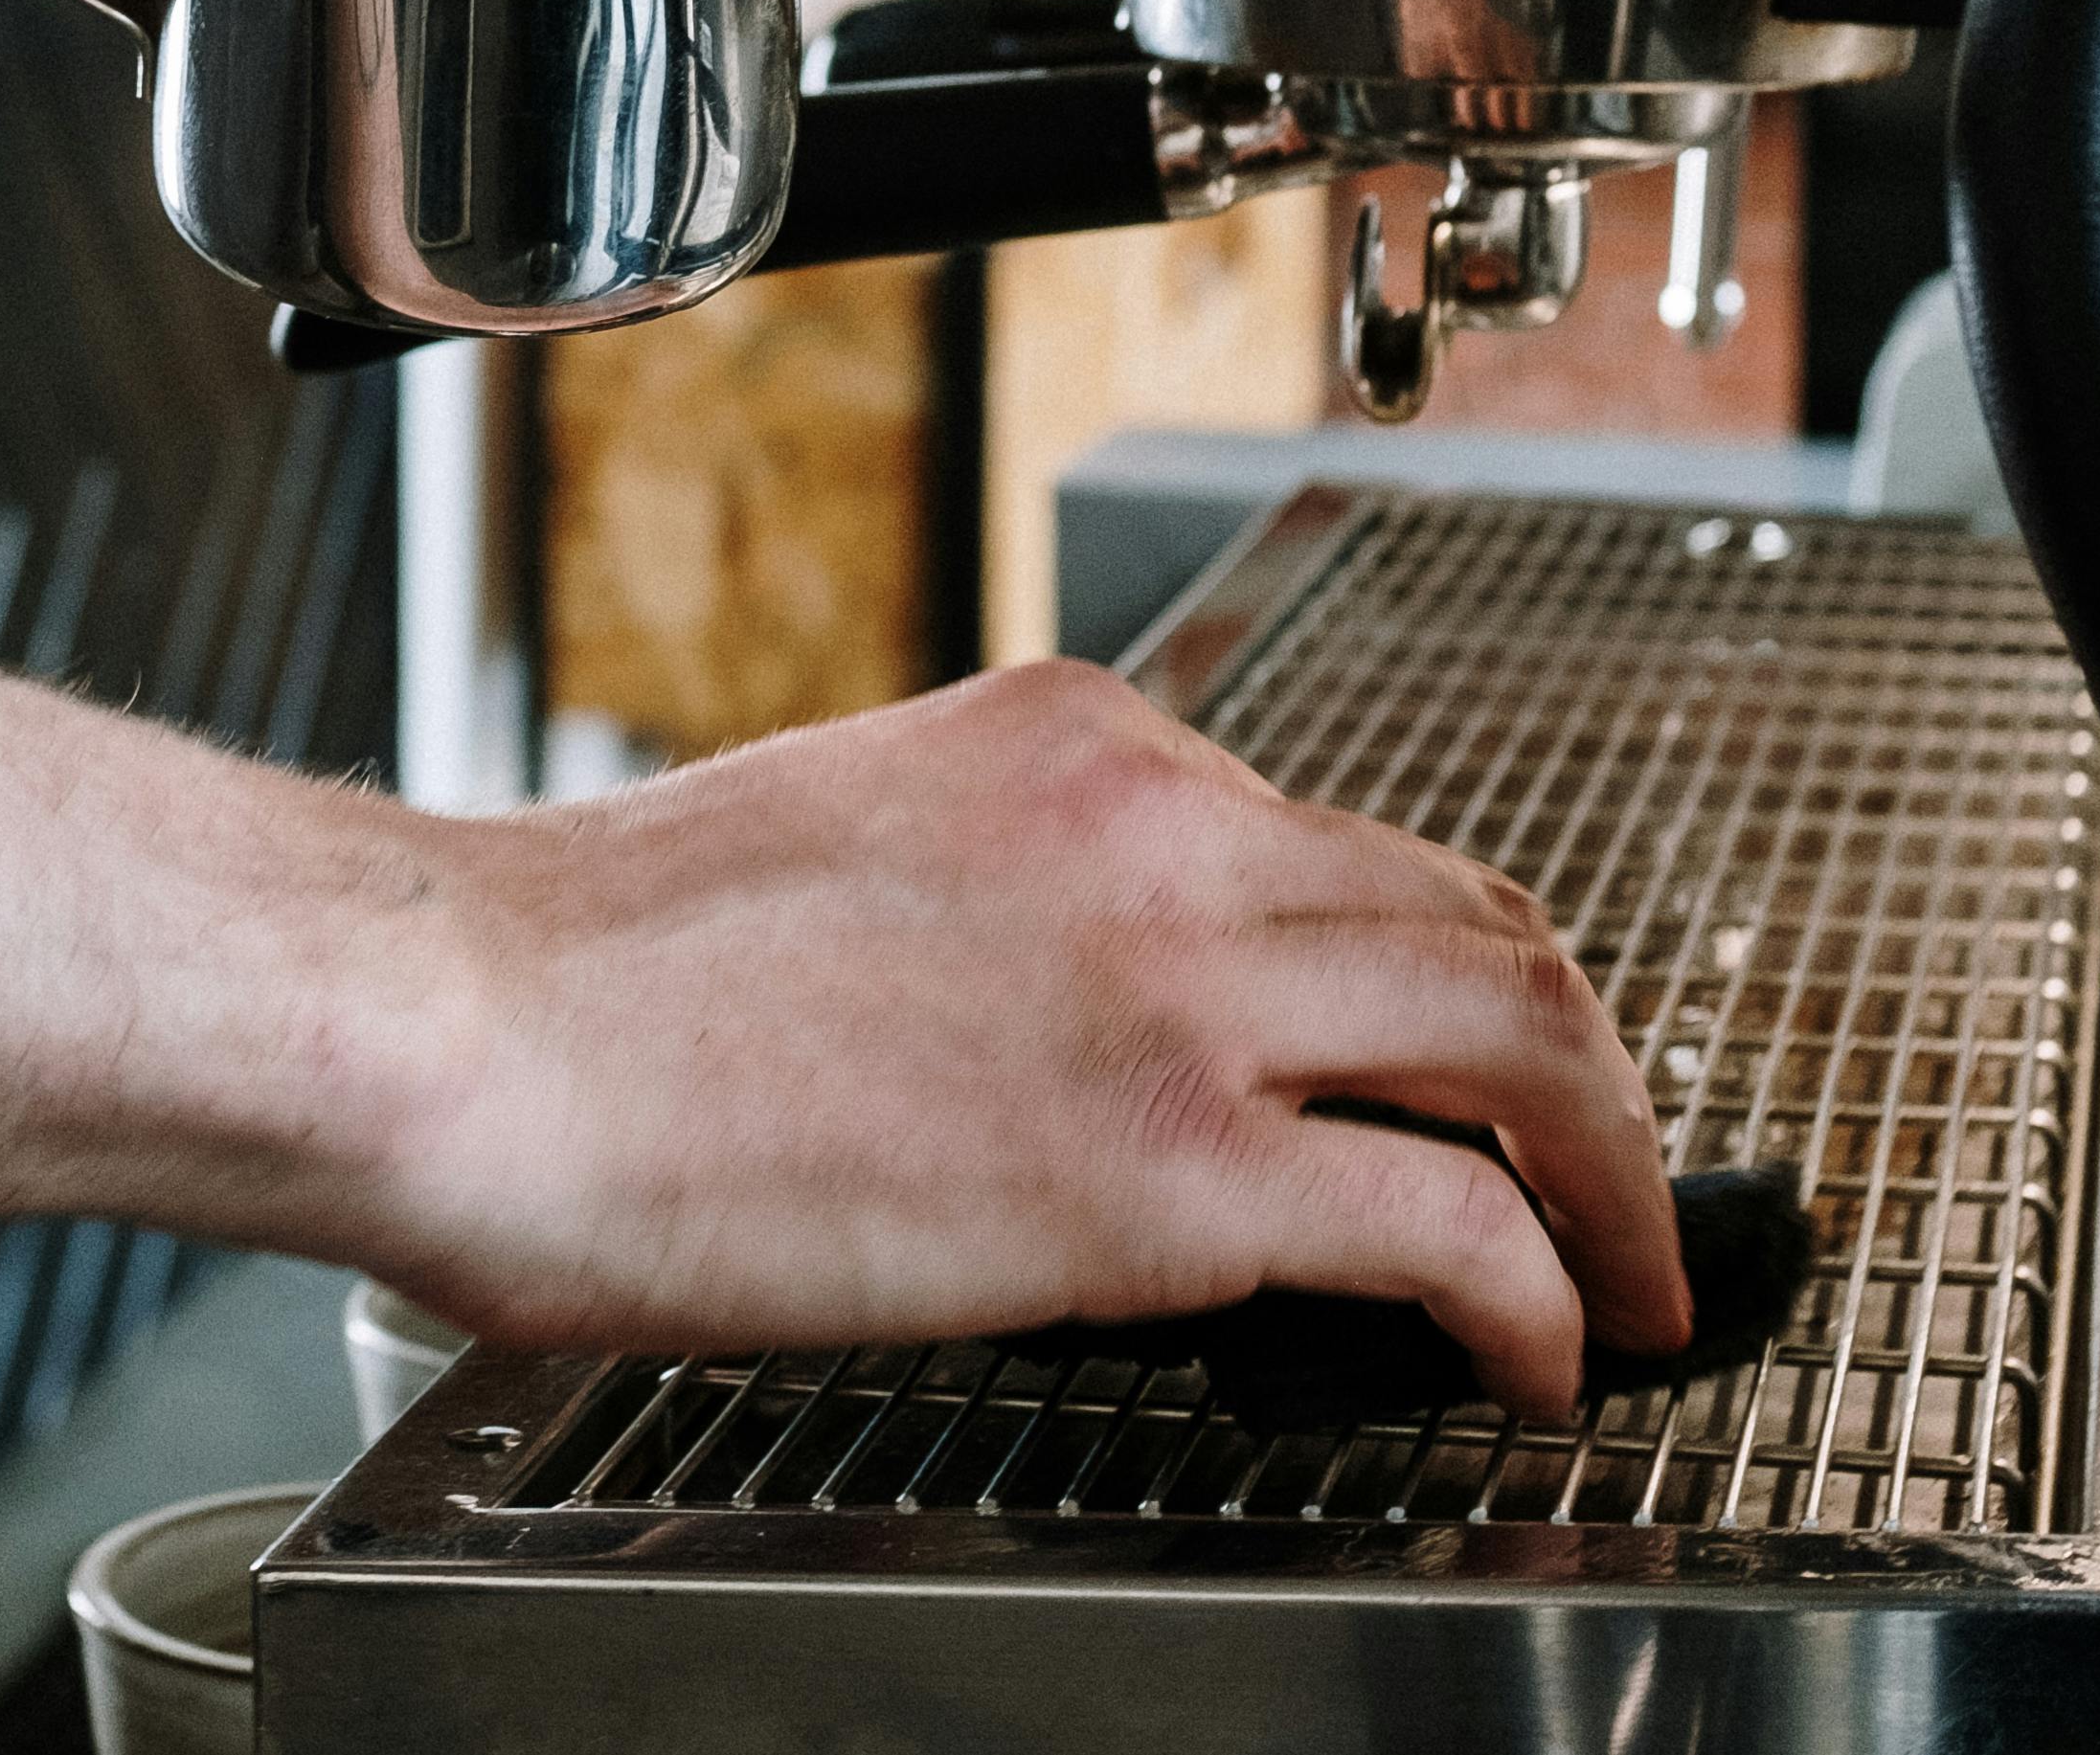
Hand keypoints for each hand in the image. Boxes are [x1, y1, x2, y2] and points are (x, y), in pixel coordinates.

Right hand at [349, 662, 1688, 1414]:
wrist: (466, 1025)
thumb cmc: (584, 980)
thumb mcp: (846, 857)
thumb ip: (1000, 904)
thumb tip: (1071, 1034)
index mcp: (1073, 740)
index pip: (1335, 840)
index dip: (1436, 972)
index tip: (1458, 1071)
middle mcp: (1158, 824)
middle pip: (1483, 916)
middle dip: (1588, 1060)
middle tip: (1618, 1176)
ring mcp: (1177, 983)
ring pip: (1524, 1033)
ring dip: (1616, 1171)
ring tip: (1632, 1280)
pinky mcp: (1167, 1161)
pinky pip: (1449, 1219)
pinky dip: (1540, 1294)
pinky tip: (1539, 1359)